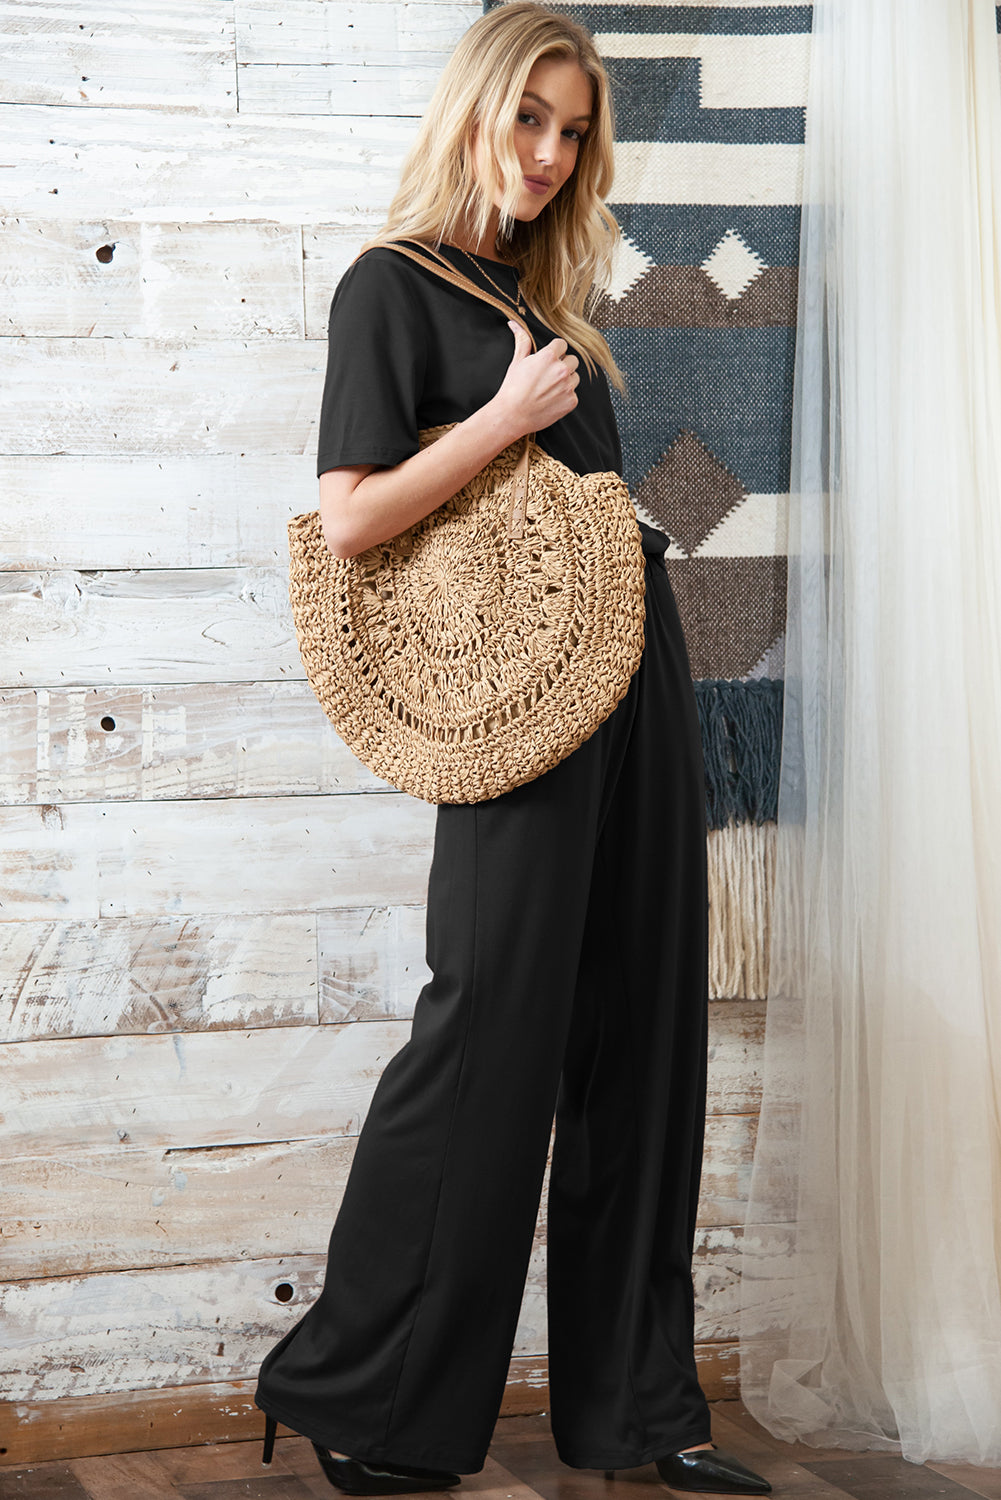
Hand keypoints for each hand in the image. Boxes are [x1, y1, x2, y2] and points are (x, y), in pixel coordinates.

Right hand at [494, 320, 579, 434]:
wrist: (512, 415)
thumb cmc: (512, 388)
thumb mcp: (517, 362)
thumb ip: (522, 341)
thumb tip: (514, 323)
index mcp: (549, 356)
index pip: (562, 345)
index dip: (555, 352)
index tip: (549, 360)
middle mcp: (561, 370)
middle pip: (573, 360)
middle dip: (563, 365)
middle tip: (548, 376)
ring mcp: (568, 386)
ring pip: (575, 377)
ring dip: (567, 380)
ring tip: (550, 388)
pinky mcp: (571, 401)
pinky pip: (574, 394)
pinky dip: (565, 397)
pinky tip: (551, 400)